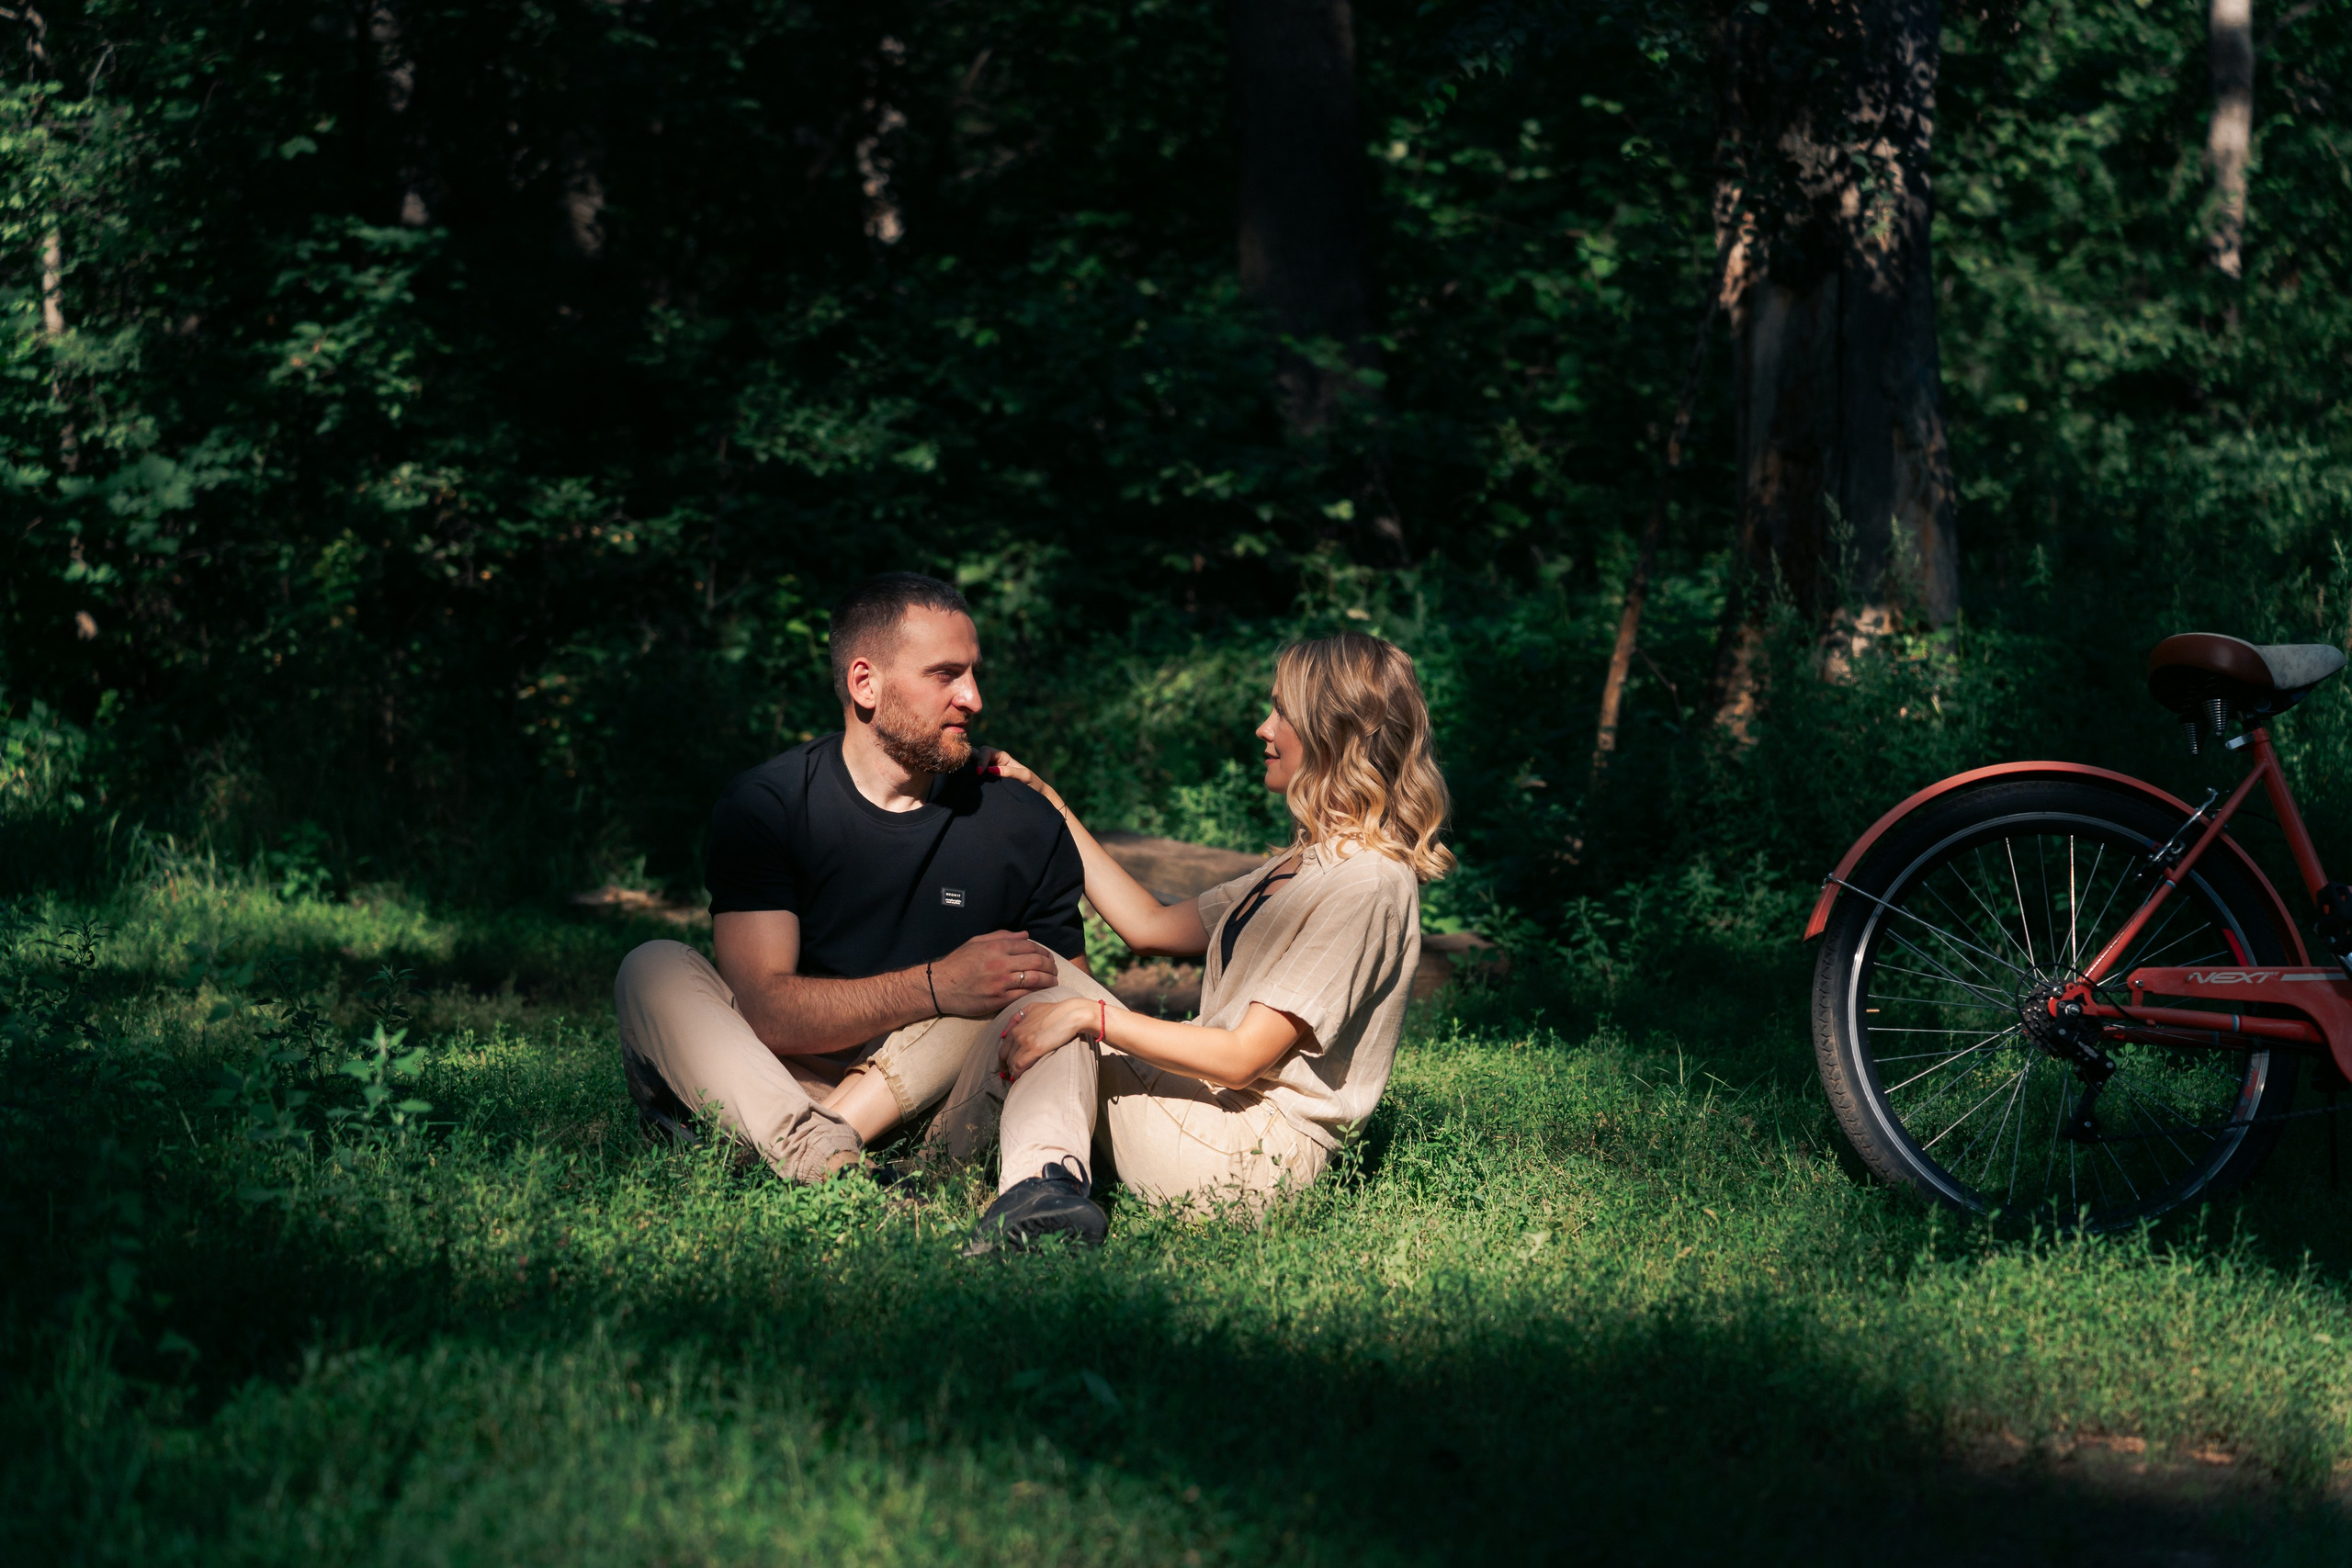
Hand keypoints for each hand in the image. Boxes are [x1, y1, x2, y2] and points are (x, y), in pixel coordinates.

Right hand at [929, 929, 1061, 1015]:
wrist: (940, 986)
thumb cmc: (958, 963)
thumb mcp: (977, 942)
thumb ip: (1002, 936)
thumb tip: (1025, 935)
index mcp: (996, 947)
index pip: (1030, 946)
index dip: (1044, 952)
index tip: (1048, 957)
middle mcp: (1000, 963)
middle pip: (1037, 962)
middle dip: (1051, 966)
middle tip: (1055, 970)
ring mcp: (1000, 983)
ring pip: (1035, 979)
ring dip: (1049, 980)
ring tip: (1053, 981)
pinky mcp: (998, 999)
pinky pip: (1024, 995)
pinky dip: (1037, 993)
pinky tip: (1041, 992)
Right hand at [977, 748, 1063, 810]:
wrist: (1035, 794)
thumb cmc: (1032, 783)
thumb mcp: (1024, 776)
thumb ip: (1009, 771)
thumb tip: (991, 770)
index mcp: (1002, 756)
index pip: (986, 751)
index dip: (981, 759)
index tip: (980, 772)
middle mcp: (994, 761)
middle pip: (977, 755)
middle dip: (973, 762)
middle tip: (974, 774)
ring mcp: (990, 770)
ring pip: (974, 764)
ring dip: (970, 768)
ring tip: (968, 777)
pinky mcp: (987, 780)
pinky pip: (976, 775)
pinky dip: (971, 776)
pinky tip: (970, 782)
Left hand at [999, 997, 1099, 1082]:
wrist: (1070, 1014)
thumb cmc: (1055, 1011)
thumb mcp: (1032, 1008)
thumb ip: (1018, 1017)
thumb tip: (1006, 1032)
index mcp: (1017, 1026)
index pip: (1003, 1047)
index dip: (1003, 1059)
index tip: (1006, 1066)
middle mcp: (1018, 1034)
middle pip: (1005, 1056)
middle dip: (1006, 1067)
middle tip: (1009, 1075)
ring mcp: (1025, 1042)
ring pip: (1012, 1062)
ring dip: (1013, 1072)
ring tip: (1017, 1079)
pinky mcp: (1035, 1049)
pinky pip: (1020, 1065)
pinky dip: (1018, 1073)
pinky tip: (1020, 1078)